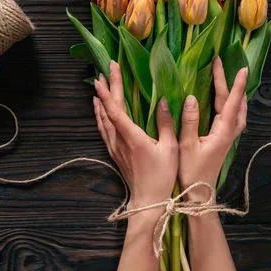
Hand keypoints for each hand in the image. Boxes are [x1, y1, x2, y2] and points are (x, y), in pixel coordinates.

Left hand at [93, 61, 177, 212]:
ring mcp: (114, 147)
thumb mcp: (171, 149)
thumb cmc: (162, 177)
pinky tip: (99, 107)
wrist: (147, 201)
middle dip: (107, 87)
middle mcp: (119, 141)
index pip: (116, 110)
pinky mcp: (114, 152)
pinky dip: (100, 114)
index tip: (106, 74)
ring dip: (101, 99)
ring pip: (102, 118)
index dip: (109, 91)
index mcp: (133, 138)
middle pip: (108, 110)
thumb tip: (163, 100)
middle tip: (105, 68)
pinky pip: (103, 128)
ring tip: (100, 82)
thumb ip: (166, 124)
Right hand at [178, 58, 247, 200]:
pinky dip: (234, 106)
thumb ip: (189, 121)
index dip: (235, 84)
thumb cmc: (190, 171)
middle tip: (221, 63)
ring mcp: (228, 138)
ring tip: (232, 80)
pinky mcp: (224, 142)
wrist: (200, 194)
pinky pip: (234, 119)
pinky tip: (228, 105)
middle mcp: (229, 132)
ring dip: (236, 95)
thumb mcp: (186, 145)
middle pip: (234, 103)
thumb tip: (192, 97)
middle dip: (229, 82)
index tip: (240, 67)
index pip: (231, 102)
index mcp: (222, 131)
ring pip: (238, 111)